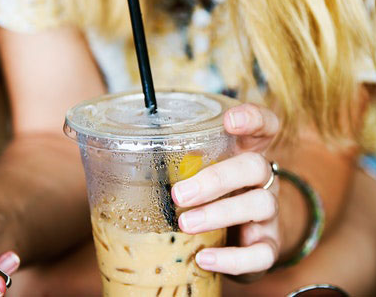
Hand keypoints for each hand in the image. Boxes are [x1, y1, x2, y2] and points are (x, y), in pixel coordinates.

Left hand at [171, 103, 280, 276]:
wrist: (241, 240)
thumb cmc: (210, 197)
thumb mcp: (197, 174)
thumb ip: (173, 163)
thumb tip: (106, 157)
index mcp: (246, 153)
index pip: (264, 126)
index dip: (252, 118)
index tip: (229, 120)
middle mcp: (262, 180)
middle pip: (255, 166)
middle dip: (217, 178)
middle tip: (179, 193)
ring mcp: (269, 213)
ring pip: (260, 205)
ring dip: (219, 214)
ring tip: (185, 224)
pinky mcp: (268, 246)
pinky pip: (261, 253)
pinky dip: (232, 258)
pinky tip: (204, 258)